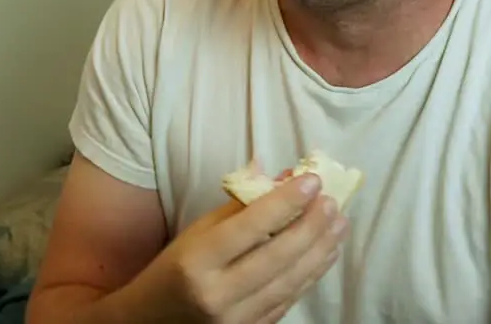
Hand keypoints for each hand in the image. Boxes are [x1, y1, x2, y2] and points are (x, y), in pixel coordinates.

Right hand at [125, 172, 348, 322]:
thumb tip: (284, 180)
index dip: (285, 203)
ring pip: (290, 282)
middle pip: (277, 257)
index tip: (312, 181)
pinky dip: (311, 274)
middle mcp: (217, 294)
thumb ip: (240, 208)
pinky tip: (325, 252)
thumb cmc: (174, 268)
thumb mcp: (197, 232)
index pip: (249, 228)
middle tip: (333, 202)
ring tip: (339, 224)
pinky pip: (289, 300)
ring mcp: (236, 319)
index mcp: (196, 261)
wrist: (151, 322)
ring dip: (320, 250)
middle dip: (311, 226)